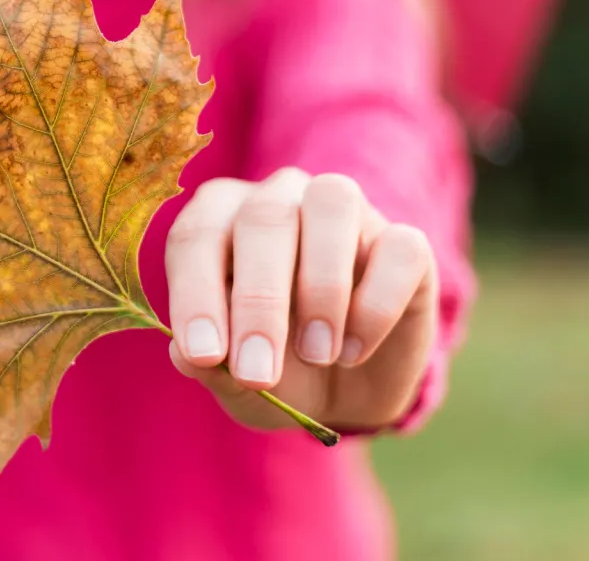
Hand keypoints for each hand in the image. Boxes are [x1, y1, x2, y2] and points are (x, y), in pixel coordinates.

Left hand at [166, 168, 437, 431]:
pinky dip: (376, 306)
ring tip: (316, 355)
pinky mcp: (404, 242)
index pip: (197, 237)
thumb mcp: (233, 380)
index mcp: (218, 219)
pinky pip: (399, 247)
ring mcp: (345, 212)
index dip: (195, 293)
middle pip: (264, 218)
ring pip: (333, 204)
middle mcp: (277, 198)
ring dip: (321, 286)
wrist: (343, 389)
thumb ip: (208, 364)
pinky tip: (354, 351)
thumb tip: (184, 354)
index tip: (204, 356)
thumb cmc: (272, 366)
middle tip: (258, 373)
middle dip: (258, 302)